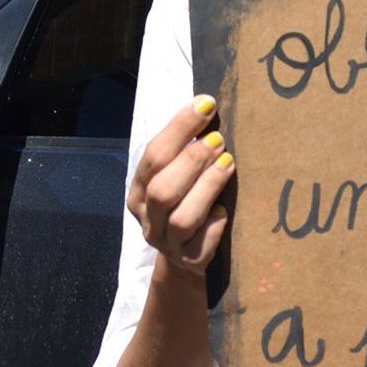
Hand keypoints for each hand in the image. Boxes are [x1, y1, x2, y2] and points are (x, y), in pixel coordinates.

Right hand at [126, 94, 234, 274]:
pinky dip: (212, 226)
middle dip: (192, 160)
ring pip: (181, 218)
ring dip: (205, 187)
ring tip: (227, 164)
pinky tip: (223, 211)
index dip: (180, 129)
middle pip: (162, 189)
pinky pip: (199, 246)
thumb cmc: (187, 205)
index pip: (154, 155)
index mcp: (139, 191)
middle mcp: (148, 218)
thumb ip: (184, 152)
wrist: (187, 260)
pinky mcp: (188, 262)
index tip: (206, 104)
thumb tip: (208, 108)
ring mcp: (167, 243)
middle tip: (219, 140)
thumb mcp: (178, 178)